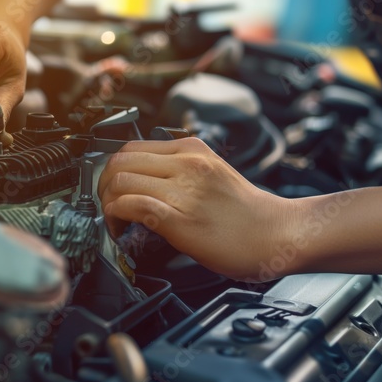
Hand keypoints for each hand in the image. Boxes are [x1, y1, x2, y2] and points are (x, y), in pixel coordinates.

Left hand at [98, 138, 300, 280]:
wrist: (279, 234)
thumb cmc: (248, 213)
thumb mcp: (212, 173)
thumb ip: (181, 170)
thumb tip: (146, 180)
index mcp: (192, 150)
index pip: (131, 147)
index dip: (113, 169)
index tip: (112, 188)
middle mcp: (186, 165)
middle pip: (119, 162)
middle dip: (103, 185)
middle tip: (107, 205)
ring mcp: (183, 191)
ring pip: (120, 182)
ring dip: (106, 203)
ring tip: (113, 221)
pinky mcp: (181, 219)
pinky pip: (133, 206)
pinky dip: (115, 217)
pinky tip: (119, 229)